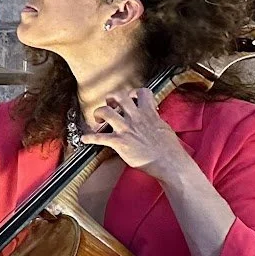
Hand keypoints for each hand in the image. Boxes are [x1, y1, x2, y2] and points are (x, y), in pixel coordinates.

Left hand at [76, 86, 195, 177]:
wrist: (169, 163)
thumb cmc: (169, 149)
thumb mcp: (164, 128)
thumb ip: (155, 120)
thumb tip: (153, 117)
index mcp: (149, 114)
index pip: (142, 92)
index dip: (135, 93)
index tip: (132, 98)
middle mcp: (136, 118)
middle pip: (119, 96)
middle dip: (112, 98)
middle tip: (110, 104)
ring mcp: (126, 129)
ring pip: (106, 111)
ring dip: (98, 113)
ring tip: (98, 118)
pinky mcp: (119, 142)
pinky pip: (99, 138)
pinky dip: (89, 138)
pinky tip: (84, 138)